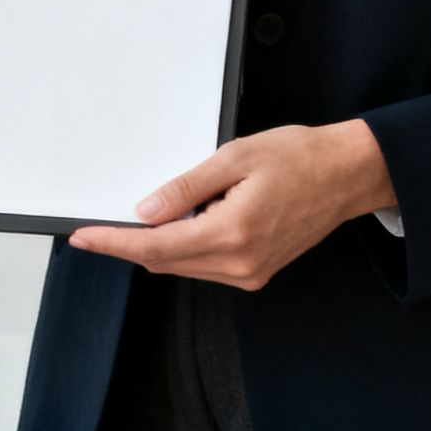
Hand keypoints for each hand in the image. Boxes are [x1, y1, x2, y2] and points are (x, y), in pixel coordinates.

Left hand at [67, 120, 396, 290]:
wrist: (347, 175)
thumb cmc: (298, 158)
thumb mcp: (233, 158)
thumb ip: (185, 188)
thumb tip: (145, 210)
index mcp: (233, 233)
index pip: (154, 247)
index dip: (113, 242)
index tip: (83, 237)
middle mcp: (241, 263)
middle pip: (164, 261)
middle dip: (128, 244)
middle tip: (97, 225)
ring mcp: (250, 272)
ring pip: (182, 265)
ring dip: (155, 246)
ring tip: (137, 218)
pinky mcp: (257, 271)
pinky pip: (204, 265)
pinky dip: (181, 247)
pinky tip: (176, 225)